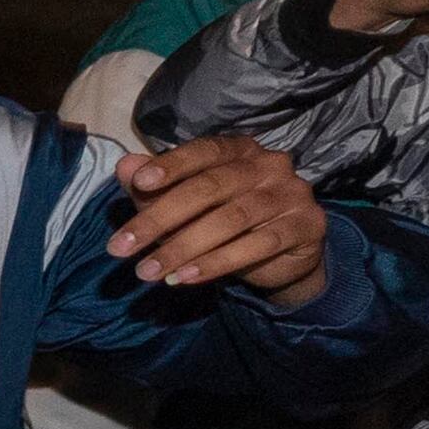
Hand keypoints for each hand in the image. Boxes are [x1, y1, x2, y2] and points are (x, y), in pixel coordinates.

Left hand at [108, 134, 332, 300]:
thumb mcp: (184, 205)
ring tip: (147, 272)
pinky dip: (217, 263)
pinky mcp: (306, 225)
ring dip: (182, 248)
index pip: (203, 151)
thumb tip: (125, 166)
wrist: (283, 254)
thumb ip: (154, 187)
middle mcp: (269, 164)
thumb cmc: (226, 221)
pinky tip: (186, 278)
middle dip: (160, 219)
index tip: (139, 183)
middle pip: (210, 188)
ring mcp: (291, 193)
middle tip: (121, 248)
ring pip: (230, 219)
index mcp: (239, 150)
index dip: (172, 165)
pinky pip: (257, 245)